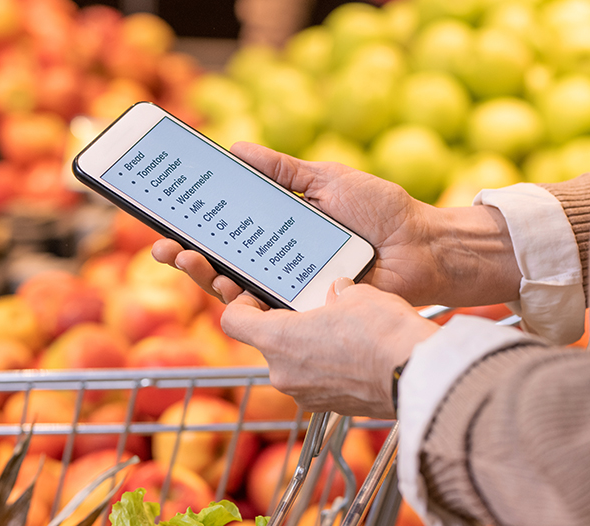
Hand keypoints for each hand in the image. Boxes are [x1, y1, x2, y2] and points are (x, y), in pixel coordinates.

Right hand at [152, 142, 520, 306]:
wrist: (425, 246)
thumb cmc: (381, 213)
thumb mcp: (327, 180)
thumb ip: (282, 171)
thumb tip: (236, 148)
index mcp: (277, 234)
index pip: (224, 235)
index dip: (192, 230)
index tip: (164, 219)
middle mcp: (278, 265)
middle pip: (220, 267)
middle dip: (185, 259)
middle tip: (164, 248)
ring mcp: (292, 293)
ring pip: (237, 294)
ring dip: (206, 278)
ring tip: (188, 261)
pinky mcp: (309, 314)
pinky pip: (271, 313)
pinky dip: (246, 302)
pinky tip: (228, 287)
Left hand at [220, 279, 439, 417]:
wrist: (418, 374)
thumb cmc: (382, 332)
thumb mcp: (356, 294)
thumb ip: (336, 293)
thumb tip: (337, 293)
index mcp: (277, 339)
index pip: (233, 321)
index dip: (240, 304)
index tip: (255, 296)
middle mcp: (283, 372)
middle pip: (267, 343)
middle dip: (286, 326)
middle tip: (311, 309)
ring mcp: (305, 395)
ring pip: (294, 364)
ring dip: (309, 348)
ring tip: (341, 332)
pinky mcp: (329, 407)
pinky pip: (317, 382)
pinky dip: (328, 369)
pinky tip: (355, 355)